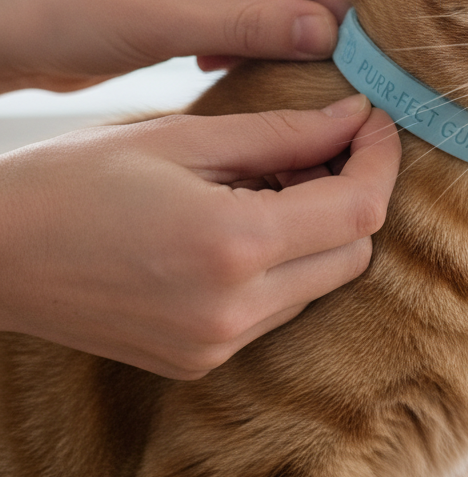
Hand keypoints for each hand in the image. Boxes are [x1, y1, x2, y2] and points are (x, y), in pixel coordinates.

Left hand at [0, 0, 346, 93]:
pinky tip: (222, 52)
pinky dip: (263, 20)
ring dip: (286, 10)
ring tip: (245, 52)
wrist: (12, 32)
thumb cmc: (68, 10)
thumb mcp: (165, 20)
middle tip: (307, 44)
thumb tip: (332, 35)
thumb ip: (254, 25)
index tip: (340, 32)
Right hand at [0, 95, 399, 378]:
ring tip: (273, 177)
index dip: (380, 158)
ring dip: (321, 227)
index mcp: (233, 248)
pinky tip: (248, 219)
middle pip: (353, 251)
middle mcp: (234, 312)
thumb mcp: (186, 140)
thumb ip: (284, 133)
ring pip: (321, 282)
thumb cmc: (78, 180)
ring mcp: (217, 345)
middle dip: (354, 191)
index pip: (360, 210)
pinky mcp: (200, 359)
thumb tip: (354, 117)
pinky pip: (280, 308)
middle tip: (321, 143)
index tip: (375, 119)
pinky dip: (287, 261)